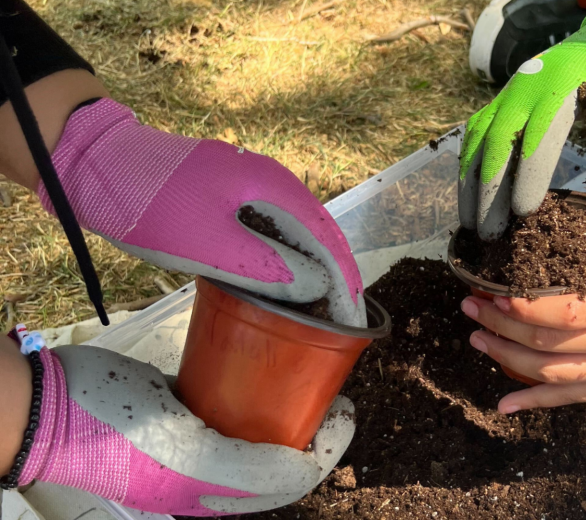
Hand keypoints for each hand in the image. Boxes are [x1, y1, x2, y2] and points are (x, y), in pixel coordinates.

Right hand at [17, 345, 352, 515]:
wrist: (35, 408)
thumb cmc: (105, 429)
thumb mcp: (183, 455)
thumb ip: (245, 472)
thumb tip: (304, 472)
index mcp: (206, 493)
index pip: (286, 482)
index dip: (326, 451)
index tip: (346, 411)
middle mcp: (200, 479)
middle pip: (274, 465)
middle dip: (313, 438)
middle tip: (333, 401)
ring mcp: (184, 451)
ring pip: (252, 441)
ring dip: (285, 421)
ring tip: (304, 389)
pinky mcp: (168, 423)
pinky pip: (222, 417)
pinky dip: (250, 403)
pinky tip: (260, 379)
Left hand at [41, 99, 364, 325]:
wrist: (94, 163)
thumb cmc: (152, 205)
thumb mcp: (210, 244)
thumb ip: (268, 267)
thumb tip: (316, 286)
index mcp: (274, 186)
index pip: (326, 237)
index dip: (345, 281)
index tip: (354, 320)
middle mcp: (271, 181)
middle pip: (316, 233)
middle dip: (334, 277)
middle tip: (341, 321)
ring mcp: (248, 185)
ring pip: (293, 232)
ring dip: (310, 269)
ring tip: (318, 308)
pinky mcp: (227, 195)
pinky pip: (269, 229)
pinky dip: (282, 258)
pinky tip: (280, 282)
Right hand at [458, 1, 585, 238]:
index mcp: (561, 84)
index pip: (539, 135)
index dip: (529, 174)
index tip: (523, 211)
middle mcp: (525, 87)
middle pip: (498, 142)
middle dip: (491, 191)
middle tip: (491, 233)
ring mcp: (507, 95)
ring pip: (478, 140)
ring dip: (470, 185)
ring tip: (471, 225)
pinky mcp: (497, 104)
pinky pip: (473, 137)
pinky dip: (467, 169)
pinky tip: (468, 200)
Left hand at [459, 237, 585, 411]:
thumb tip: (568, 229)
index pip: (566, 310)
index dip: (525, 305)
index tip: (494, 290)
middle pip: (546, 340)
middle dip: (500, 324)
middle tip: (469, 306)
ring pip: (549, 372)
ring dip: (506, 357)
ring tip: (476, 338)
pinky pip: (569, 398)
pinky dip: (533, 403)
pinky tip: (502, 406)